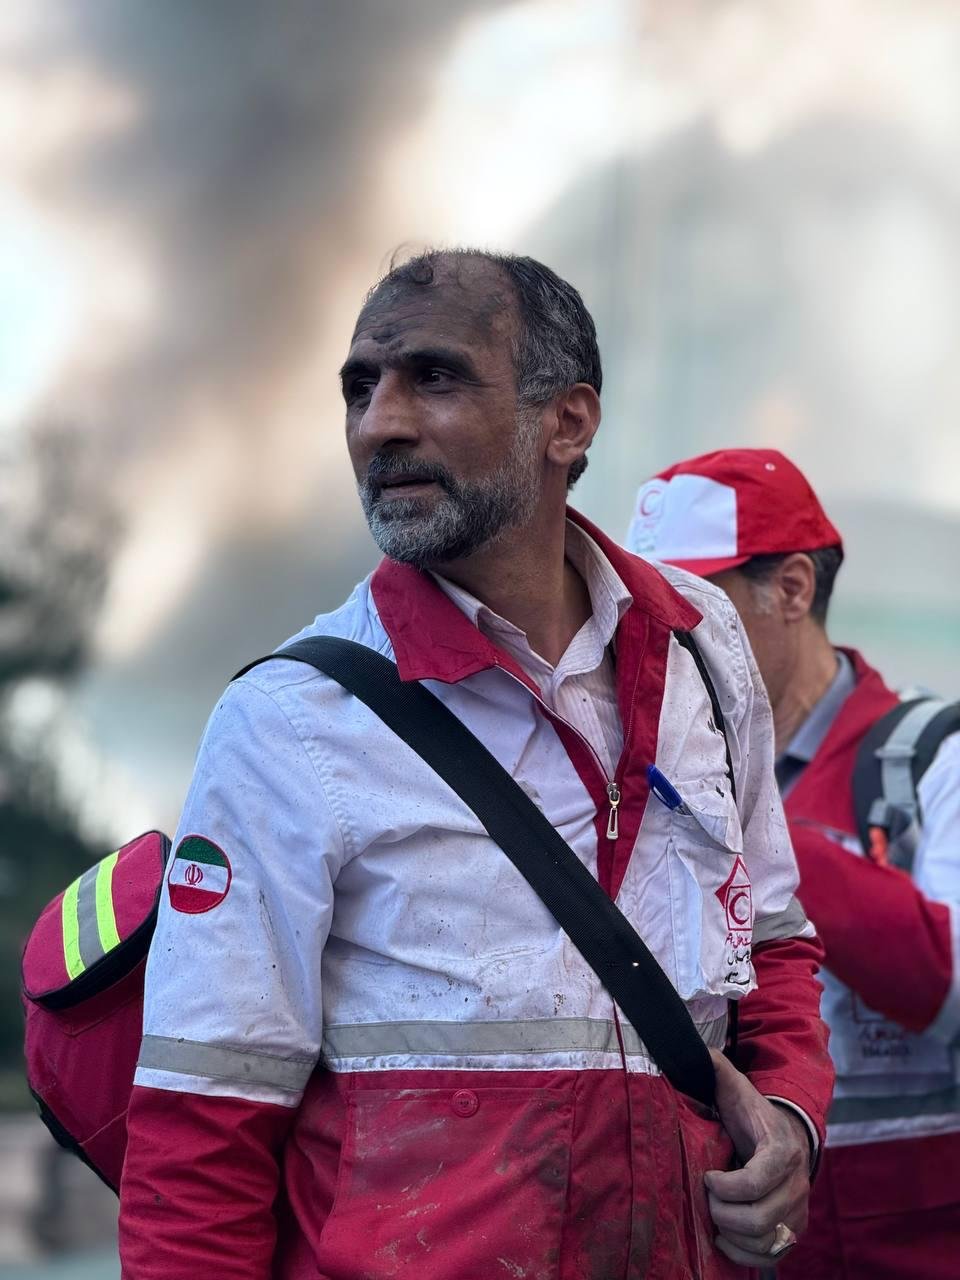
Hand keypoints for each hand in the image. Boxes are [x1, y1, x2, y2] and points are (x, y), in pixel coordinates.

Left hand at [704, 1049, 810, 1268]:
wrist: (788, 1134)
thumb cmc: (754, 1114)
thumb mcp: (737, 1088)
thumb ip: (717, 1069)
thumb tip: (696, 1052)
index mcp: (781, 1150)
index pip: (757, 1180)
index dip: (726, 1186)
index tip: (707, 1176)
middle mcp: (796, 1184)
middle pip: (759, 1218)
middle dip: (723, 1213)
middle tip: (707, 1198)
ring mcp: (798, 1211)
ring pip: (765, 1241)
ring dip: (732, 1235)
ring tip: (714, 1216)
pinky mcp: (793, 1231)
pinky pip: (771, 1256)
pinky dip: (743, 1254)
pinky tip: (724, 1239)